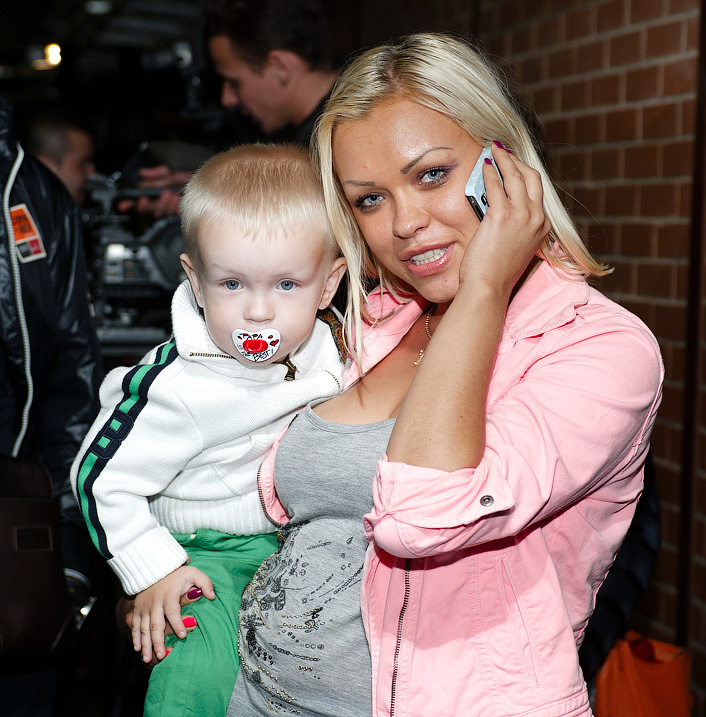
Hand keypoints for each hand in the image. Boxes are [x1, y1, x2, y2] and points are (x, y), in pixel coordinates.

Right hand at [116, 165, 191, 216]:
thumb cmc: (188, 178)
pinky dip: (175, 205)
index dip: (129, 203)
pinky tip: (177, 198)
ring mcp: (170, 208)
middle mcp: (160, 202)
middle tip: (146, 198)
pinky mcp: (180, 212)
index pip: (138, 200)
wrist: (204, 182)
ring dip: (163, 203)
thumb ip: (155, 173)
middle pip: (148, 209)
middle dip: (147, 205)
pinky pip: (174, 213)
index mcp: (154, 193)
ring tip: (168, 193)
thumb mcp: (169, 172)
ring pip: (161, 212)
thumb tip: (142, 173)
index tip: (124, 204)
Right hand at [131, 566, 214, 663]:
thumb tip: (212, 596)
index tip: (183, 635)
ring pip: (144, 628)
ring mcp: (144, 607)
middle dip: (158, 641)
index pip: (173, 611)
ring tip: (148, 658)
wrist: (155, 568)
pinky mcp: (137, 610)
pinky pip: (135, 625)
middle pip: (156, 624)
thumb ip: (205, 582)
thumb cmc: (177, 574)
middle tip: (162, 655)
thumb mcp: (193, 573)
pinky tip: (137, 649)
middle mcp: (155, 602)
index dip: (178, 623)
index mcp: (169, 595)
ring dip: (146, 644)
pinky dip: (135, 637)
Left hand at [458, 143, 550, 300]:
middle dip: (517, 161)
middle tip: (503, 152)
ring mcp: (521, 216)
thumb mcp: (515, 248)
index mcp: (542, 227)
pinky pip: (495, 185)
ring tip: (493, 150)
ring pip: (516, 176)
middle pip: (532, 177)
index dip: (525, 174)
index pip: (537, 191)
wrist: (488, 286)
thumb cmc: (496, 272)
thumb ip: (516, 230)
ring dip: (504, 159)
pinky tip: (484, 166)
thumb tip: (502, 214)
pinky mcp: (501, 216)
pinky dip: (490, 172)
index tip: (514, 166)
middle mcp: (536, 218)